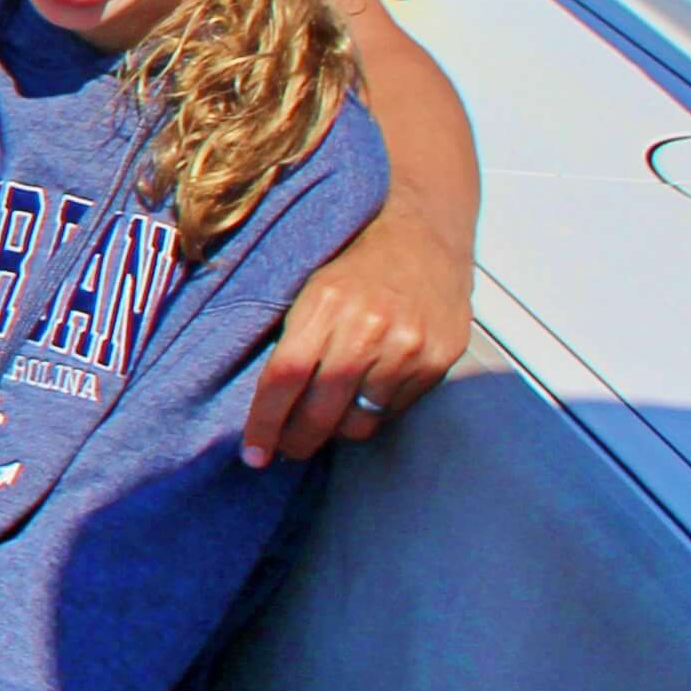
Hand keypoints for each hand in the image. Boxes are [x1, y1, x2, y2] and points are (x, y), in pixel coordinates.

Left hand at [250, 193, 470, 463]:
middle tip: (285, 450)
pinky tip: (364, 397)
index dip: (264, 422)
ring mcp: (407, 346)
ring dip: (337, 430)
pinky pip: (394, 410)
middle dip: (297, 440)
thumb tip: (270, 406)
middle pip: (320, 409)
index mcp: (324, 304)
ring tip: (326, 420)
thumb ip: (295, 340)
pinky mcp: (438, 360)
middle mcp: (367, 327)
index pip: (284, 378)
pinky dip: (374, 412)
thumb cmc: (357, 265)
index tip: (253, 453)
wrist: (426, 236)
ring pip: (360, 420)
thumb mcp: (313, 289)